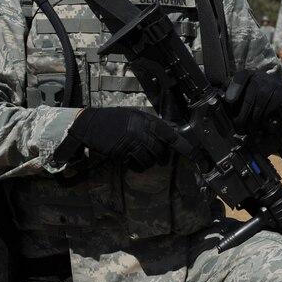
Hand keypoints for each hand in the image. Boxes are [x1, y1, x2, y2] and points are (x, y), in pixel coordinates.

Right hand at [60, 108, 189, 168]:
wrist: (90, 124)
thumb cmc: (114, 119)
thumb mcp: (135, 116)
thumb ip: (151, 123)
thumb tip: (169, 131)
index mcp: (145, 121)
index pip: (168, 134)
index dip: (181, 144)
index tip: (191, 152)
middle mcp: (140, 133)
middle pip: (160, 150)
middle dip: (162, 156)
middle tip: (161, 158)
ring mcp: (130, 145)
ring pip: (148, 160)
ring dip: (149, 162)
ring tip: (144, 158)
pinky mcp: (121, 155)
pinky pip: (135, 164)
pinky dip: (137, 165)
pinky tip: (134, 162)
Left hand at [224, 69, 281, 133]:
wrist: (274, 85)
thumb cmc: (252, 89)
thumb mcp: (240, 87)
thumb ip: (229, 89)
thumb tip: (221, 97)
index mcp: (246, 74)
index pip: (240, 79)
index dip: (234, 89)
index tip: (229, 100)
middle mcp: (259, 77)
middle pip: (249, 98)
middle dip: (242, 115)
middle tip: (238, 126)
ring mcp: (272, 84)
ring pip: (260, 105)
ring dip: (253, 119)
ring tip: (248, 127)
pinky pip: (272, 108)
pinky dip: (265, 116)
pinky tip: (261, 122)